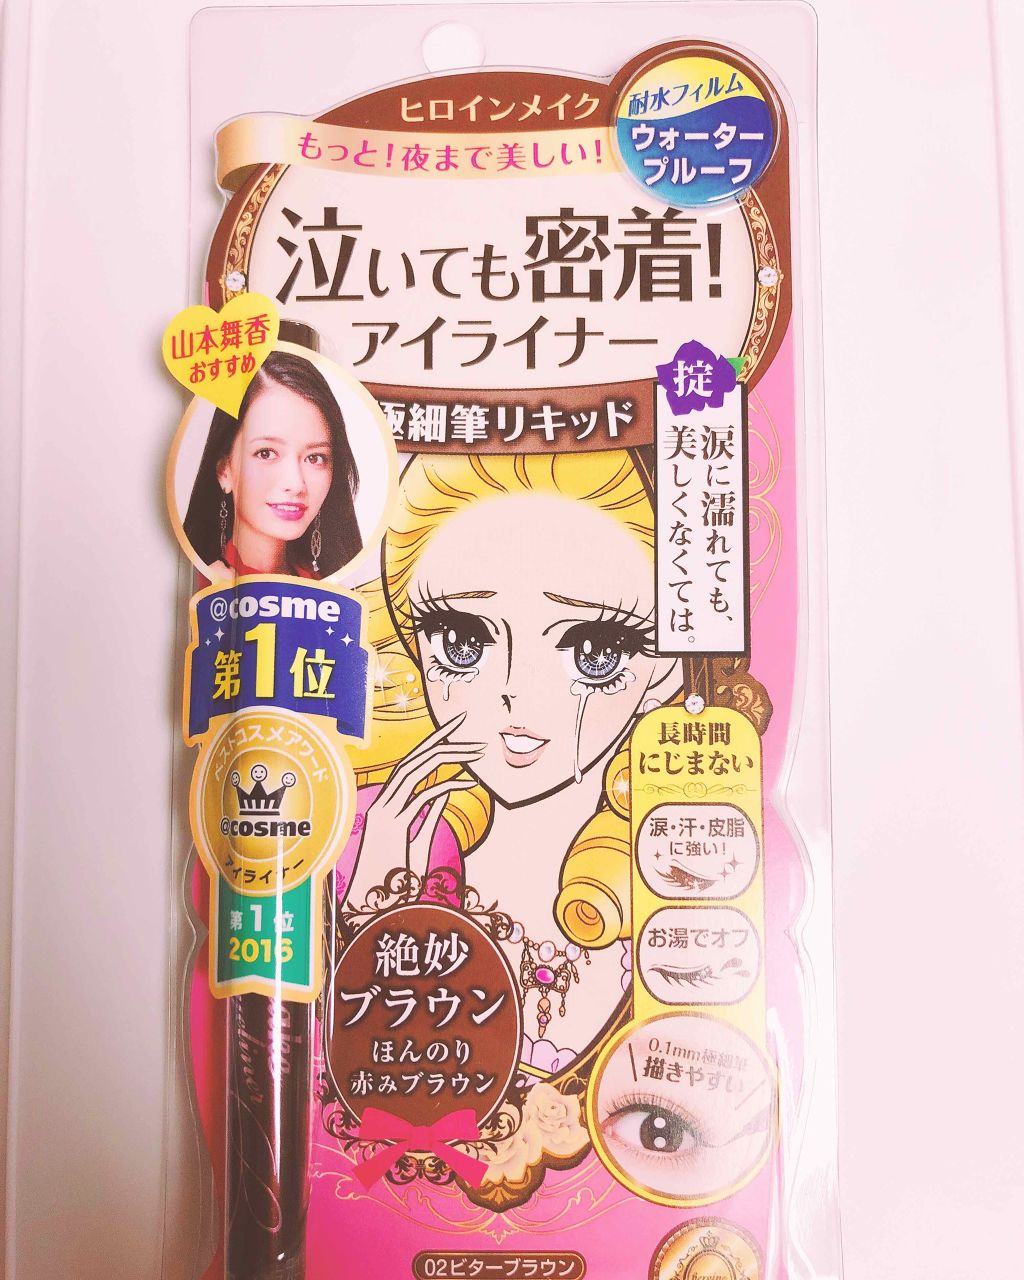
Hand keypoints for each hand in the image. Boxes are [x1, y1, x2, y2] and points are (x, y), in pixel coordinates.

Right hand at [343, 712, 484, 906]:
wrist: (368, 910)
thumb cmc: (391, 881)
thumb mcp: (416, 842)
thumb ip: (429, 814)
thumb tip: (448, 787)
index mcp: (385, 806)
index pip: (410, 763)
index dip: (432, 742)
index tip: (455, 727)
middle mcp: (381, 804)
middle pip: (412, 759)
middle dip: (440, 737)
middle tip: (464, 719)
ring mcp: (383, 814)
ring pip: (414, 770)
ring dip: (447, 756)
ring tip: (475, 749)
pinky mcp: (391, 828)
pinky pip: (422, 798)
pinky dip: (446, 787)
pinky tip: (470, 783)